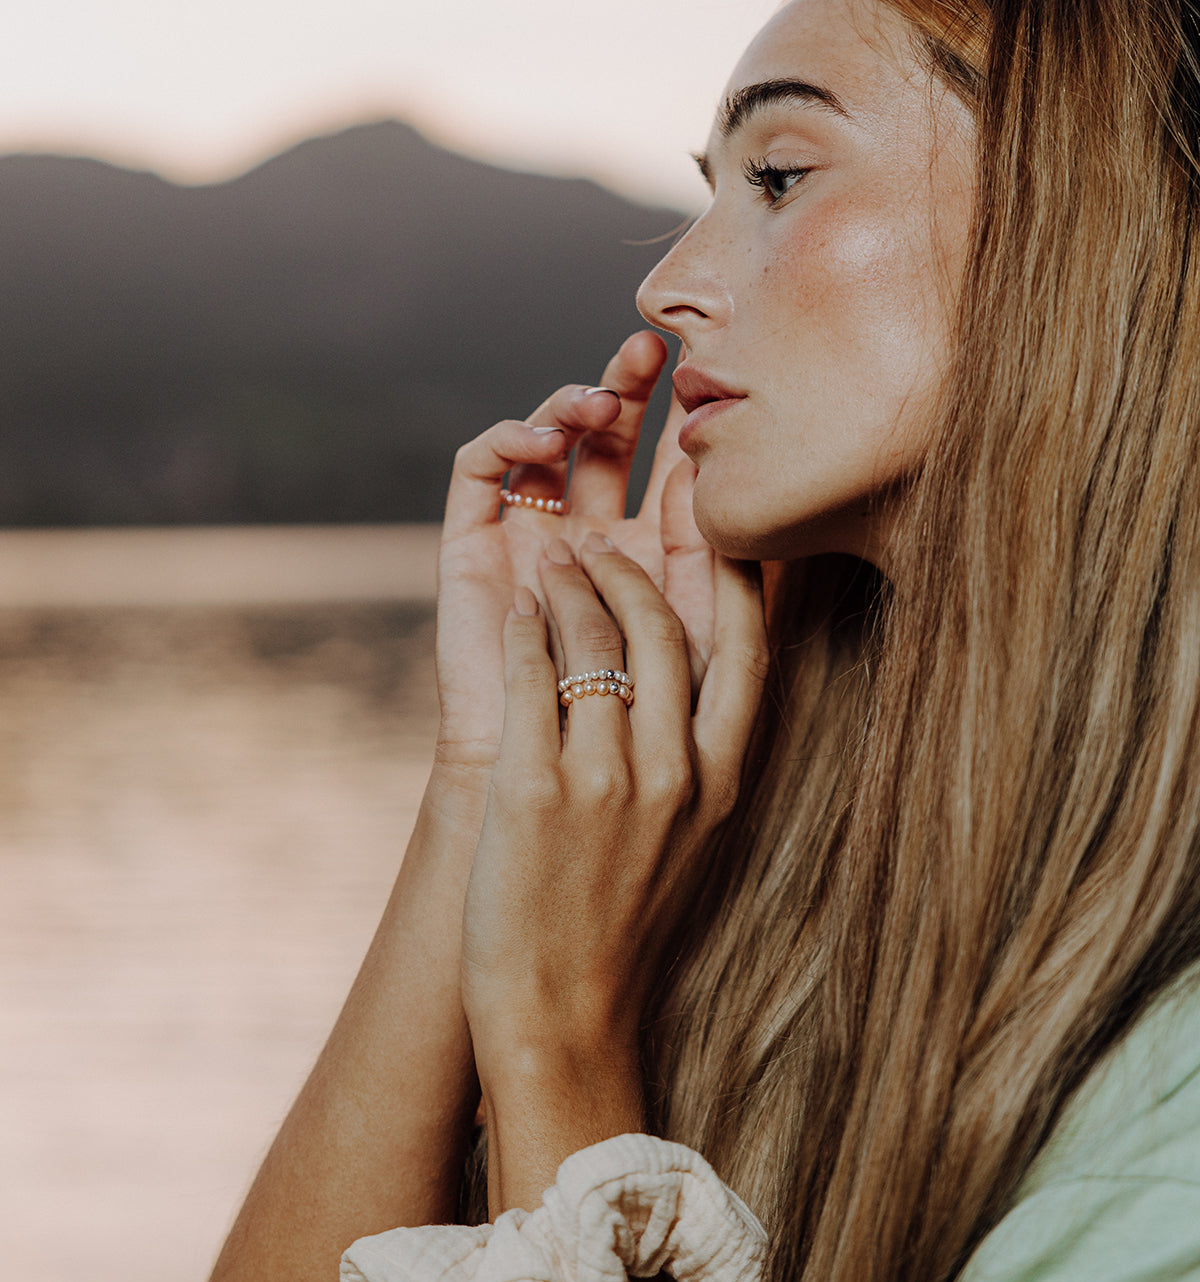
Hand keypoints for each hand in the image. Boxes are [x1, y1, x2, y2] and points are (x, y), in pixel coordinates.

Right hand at [432, 330, 709, 796]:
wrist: (551, 779)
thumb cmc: (634, 721)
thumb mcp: (698, 635)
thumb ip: (726, 569)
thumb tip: (752, 481)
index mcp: (643, 555)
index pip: (663, 466)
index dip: (684, 420)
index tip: (715, 377)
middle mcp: (585, 535)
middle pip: (606, 439)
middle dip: (631, 387)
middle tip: (658, 350)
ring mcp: (527, 534)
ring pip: (547, 439)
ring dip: (573, 404)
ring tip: (604, 401)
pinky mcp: (473, 541)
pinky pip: (483, 467)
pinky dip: (512, 436)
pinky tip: (549, 437)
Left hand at [460, 532, 767, 1147]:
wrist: (564, 1014)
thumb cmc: (622, 924)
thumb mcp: (691, 841)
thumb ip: (697, 761)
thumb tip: (690, 685)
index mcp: (720, 781)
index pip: (745, 650)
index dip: (733, 577)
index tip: (709, 531)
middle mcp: (673, 773)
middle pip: (663, 627)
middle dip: (627, 568)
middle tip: (596, 546)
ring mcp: (605, 781)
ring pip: (595, 639)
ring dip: (569, 586)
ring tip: (549, 566)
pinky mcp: (533, 791)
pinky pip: (530, 678)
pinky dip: (522, 631)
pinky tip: (514, 613)